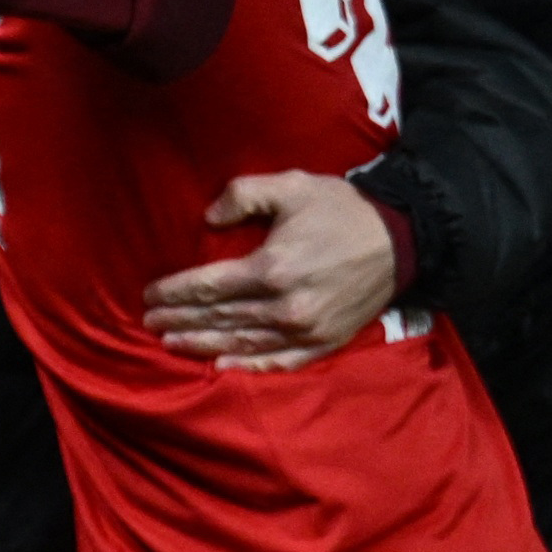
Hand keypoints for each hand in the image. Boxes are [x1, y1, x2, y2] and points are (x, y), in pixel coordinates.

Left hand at [142, 170, 397, 364]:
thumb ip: (243, 195)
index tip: (149, 295)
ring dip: (203, 345)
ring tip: (171, 344)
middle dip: (180, 320)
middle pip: (218, 318)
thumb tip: (208, 219)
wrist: (402, 238)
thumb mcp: (291, 186)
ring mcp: (305, 330)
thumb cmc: (342, 209)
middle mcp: (284, 306)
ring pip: (242, 342)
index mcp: (272, 268)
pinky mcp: (324, 343)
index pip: (208, 286)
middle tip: (149, 322)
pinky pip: (279, 361)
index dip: (174, 292)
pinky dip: (249, 365)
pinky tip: (222, 365)